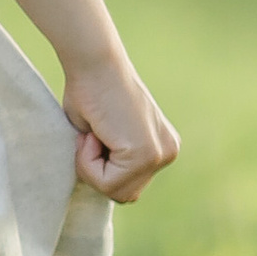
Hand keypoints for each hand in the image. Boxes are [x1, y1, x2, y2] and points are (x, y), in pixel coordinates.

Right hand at [61, 54, 179, 202]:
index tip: (95, 133)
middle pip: (125, 193)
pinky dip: (88, 162)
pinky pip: (107, 182)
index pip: (127, 182)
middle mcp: (168, 152)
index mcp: (163, 146)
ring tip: (93, 133)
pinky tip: (95, 132)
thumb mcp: (104, 134)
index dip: (100, 165)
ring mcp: (160, 155)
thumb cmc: (89, 89)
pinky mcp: (146, 155)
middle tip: (92, 135)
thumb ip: (110, 158)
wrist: (94, 62)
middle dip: (98, 171)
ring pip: (115, 191)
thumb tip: (105, 180)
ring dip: (91, 167)